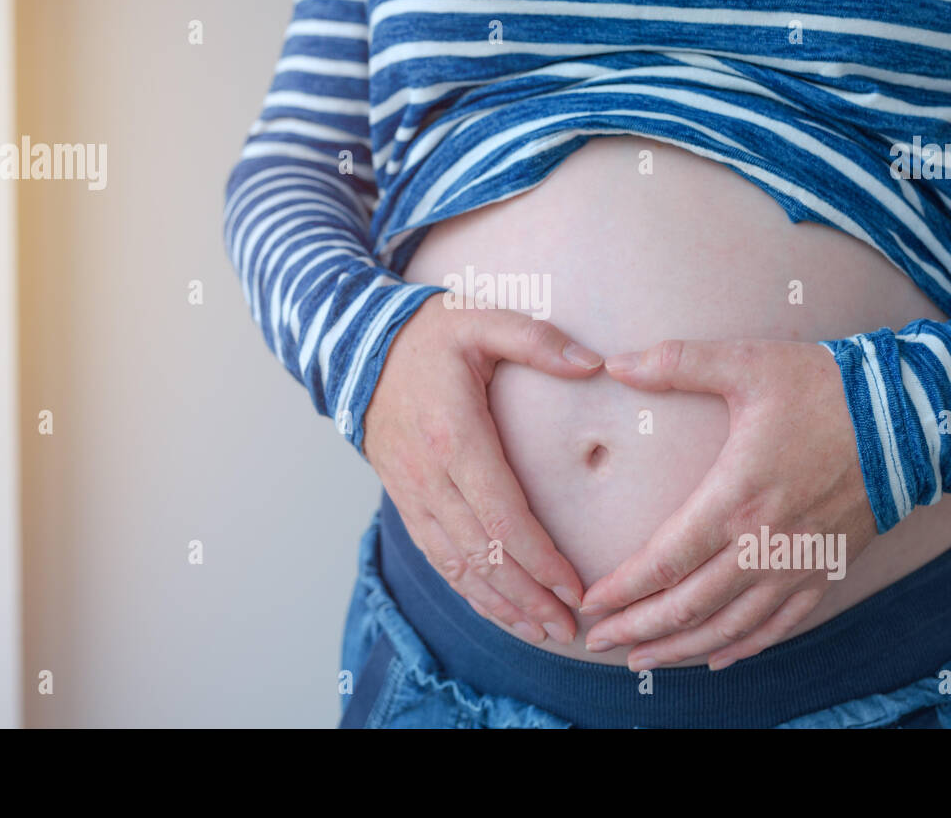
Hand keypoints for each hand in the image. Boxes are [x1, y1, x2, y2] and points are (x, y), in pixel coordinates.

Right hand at [363, 293, 602, 645]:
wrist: (356, 347)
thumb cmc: (429, 333)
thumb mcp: (482, 319)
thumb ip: (538, 340)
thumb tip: (594, 364)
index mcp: (454, 436)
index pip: (502, 516)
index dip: (539, 560)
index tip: (576, 587)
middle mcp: (429, 476)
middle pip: (483, 555)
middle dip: (528, 598)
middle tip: (570, 627)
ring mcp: (412, 493)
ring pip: (458, 566)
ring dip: (501, 605)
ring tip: (544, 631)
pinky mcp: (406, 501)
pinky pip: (437, 558)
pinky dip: (469, 592)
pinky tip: (500, 611)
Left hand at [578, 338, 878, 669]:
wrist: (910, 417)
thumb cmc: (822, 388)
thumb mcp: (747, 363)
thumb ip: (677, 362)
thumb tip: (615, 361)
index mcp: (736, 499)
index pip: (666, 561)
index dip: (624, 589)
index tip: (590, 603)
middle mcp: (764, 544)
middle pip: (689, 605)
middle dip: (638, 628)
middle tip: (599, 642)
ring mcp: (797, 564)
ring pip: (730, 626)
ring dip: (681, 648)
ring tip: (643, 661)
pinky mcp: (825, 571)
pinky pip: (779, 626)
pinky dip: (743, 647)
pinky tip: (716, 658)